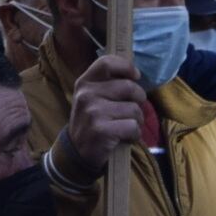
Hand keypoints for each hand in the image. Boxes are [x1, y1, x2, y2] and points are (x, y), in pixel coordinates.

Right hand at [64, 52, 147, 177]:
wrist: (77, 151)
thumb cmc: (92, 121)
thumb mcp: (92, 97)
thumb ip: (108, 84)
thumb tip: (135, 74)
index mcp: (84, 83)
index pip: (107, 63)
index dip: (126, 67)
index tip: (135, 76)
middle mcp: (86, 94)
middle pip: (129, 87)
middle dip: (139, 100)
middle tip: (133, 110)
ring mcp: (93, 112)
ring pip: (134, 109)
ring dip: (137, 121)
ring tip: (126, 126)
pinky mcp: (101, 130)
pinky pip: (133, 127)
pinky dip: (134, 135)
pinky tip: (124, 138)